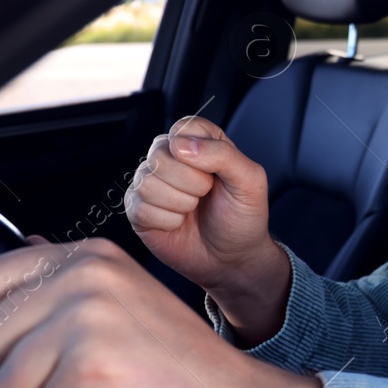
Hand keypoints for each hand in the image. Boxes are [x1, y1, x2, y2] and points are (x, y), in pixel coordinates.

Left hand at [0, 236, 328, 387]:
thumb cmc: (191, 365)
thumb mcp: (128, 297)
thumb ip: (71, 280)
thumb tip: (22, 253)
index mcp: (92, 258)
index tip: (16, 352)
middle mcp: (87, 278)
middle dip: (15, 378)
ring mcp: (88, 321)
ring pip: (8, 382)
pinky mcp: (92, 370)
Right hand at [127, 114, 272, 288]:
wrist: (232, 258)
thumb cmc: (242, 216)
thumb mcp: (250, 181)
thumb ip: (223, 154)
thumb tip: (181, 144)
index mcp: (198, 140)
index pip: (184, 129)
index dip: (201, 154)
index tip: (216, 174)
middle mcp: (170, 156)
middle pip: (160, 155)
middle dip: (192, 184)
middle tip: (206, 196)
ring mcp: (150, 181)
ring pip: (148, 183)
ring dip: (181, 204)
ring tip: (193, 210)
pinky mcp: (137, 208)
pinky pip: (140, 208)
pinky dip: (167, 221)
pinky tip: (178, 224)